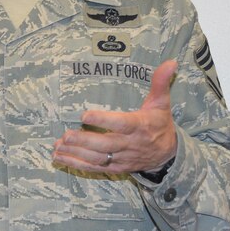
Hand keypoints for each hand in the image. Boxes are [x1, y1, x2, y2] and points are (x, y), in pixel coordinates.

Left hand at [53, 60, 177, 173]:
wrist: (167, 155)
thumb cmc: (160, 124)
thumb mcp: (162, 103)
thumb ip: (161, 82)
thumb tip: (171, 62)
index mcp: (140, 126)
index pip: (121, 124)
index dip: (103, 120)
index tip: (85, 115)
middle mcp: (130, 144)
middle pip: (105, 144)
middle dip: (84, 141)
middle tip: (66, 135)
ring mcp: (122, 158)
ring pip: (98, 158)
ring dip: (76, 153)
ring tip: (58, 145)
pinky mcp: (116, 167)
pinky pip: (95, 168)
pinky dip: (77, 164)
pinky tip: (60, 157)